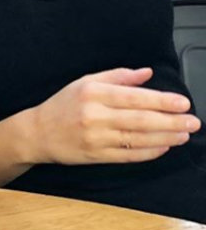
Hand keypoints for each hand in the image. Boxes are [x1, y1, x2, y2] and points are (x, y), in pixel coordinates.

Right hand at [29, 67, 200, 164]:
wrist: (39, 132)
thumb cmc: (63, 104)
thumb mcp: (84, 82)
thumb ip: (117, 76)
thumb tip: (146, 73)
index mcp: (92, 93)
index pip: (133, 97)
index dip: (161, 100)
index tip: (182, 102)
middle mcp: (94, 115)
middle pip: (140, 120)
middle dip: (170, 120)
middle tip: (192, 120)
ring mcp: (96, 138)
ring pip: (138, 139)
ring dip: (165, 137)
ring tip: (183, 133)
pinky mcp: (97, 156)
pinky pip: (129, 155)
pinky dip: (149, 152)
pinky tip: (164, 146)